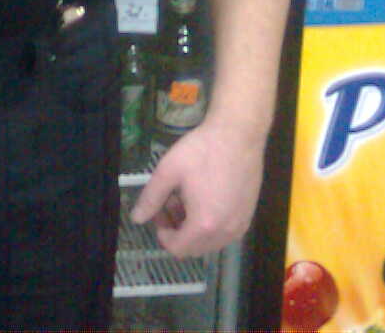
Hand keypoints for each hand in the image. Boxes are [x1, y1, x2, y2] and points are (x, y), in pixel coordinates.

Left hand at [129, 118, 264, 256]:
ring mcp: (240, 226)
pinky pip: (224, 233)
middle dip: (177, 230)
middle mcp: (225, 233)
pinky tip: (206, 197)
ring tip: (187, 197)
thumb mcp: (168, 171)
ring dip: (194, 228)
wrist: (238, 135)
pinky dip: (211, 224)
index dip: (163, 233)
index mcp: (204, 225)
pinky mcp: (248, 216)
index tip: (159, 210)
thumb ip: (151, 198)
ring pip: (210, 242)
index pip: (177, 248)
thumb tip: (136, 218)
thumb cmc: (201, 151)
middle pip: (194, 248)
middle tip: (171, 202)